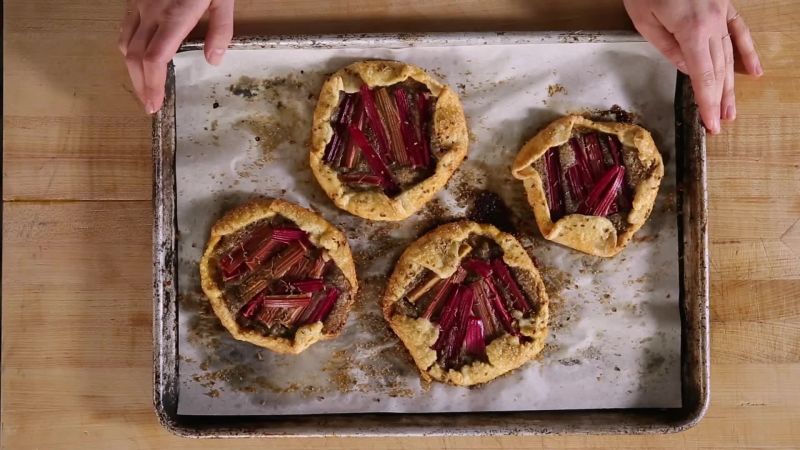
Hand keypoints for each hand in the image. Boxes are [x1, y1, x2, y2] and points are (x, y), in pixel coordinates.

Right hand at [119, 0, 233, 113]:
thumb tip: (214, 61)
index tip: (155, 104)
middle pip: (136, 57)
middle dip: (140, 85)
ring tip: (143, 87)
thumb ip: (221, 29)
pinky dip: (128, 48)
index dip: (152, 84)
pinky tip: (138, 59)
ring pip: (126, 43)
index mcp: (174, 16)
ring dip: (132, 69)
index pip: (155, 59)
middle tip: (149, 105)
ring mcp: (138, 3)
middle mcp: (150, 12)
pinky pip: (125, 28)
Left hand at [624, 0, 761, 133]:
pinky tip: (754, 71)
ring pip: (730, 53)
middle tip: (721, 124)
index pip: (702, 76)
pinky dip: (747, 50)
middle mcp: (712, 20)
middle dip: (719, 99)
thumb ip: (667, 48)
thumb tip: (685, 68)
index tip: (710, 124)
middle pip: (719, 68)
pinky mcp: (723, 3)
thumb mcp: (645, 20)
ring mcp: (721, 10)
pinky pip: (738, 30)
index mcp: (691, 29)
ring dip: (732, 83)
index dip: (707, 102)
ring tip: (732, 109)